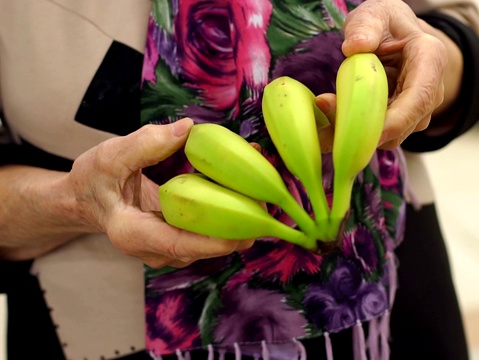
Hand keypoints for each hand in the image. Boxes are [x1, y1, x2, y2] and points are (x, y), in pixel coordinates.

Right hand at [67, 118, 253, 267]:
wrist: (87, 200)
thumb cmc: (94, 180)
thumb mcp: (110, 156)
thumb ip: (145, 143)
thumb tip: (187, 129)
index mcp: (132, 233)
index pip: (178, 245)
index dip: (212, 242)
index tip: (243, 233)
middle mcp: (154, 249)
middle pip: (204, 246)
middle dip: (238, 226)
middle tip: (267, 201)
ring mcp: (169, 249)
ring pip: (211, 240)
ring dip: (238, 218)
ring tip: (263, 188)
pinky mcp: (180, 239)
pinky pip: (209, 231)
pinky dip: (228, 212)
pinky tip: (247, 189)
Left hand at [316, 0, 461, 150]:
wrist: (397, 37)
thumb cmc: (387, 24)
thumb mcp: (376, 13)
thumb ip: (366, 26)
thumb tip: (354, 47)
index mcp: (430, 60)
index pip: (418, 99)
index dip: (394, 122)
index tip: (363, 133)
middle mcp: (430, 92)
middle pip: (402, 125)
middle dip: (365, 130)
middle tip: (327, 116)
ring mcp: (417, 111)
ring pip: (388, 136)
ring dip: (355, 132)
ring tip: (324, 109)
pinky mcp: (400, 122)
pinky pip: (378, 135)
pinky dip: (353, 132)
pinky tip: (330, 121)